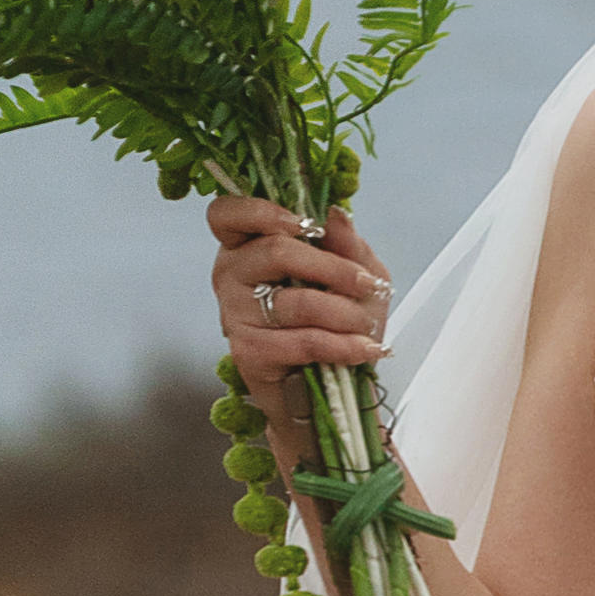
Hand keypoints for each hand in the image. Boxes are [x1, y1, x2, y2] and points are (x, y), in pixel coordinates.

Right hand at [208, 197, 393, 401]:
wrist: (331, 384)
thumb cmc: (338, 320)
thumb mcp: (358, 272)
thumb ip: (347, 243)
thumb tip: (337, 215)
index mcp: (250, 244)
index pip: (227, 214)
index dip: (261, 211)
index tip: (306, 224)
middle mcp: (232, 274)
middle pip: (274, 251)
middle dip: (334, 269)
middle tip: (367, 285)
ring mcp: (235, 313)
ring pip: (296, 301)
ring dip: (345, 313)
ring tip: (367, 325)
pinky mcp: (249, 352)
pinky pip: (303, 341)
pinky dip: (343, 345)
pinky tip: (364, 348)